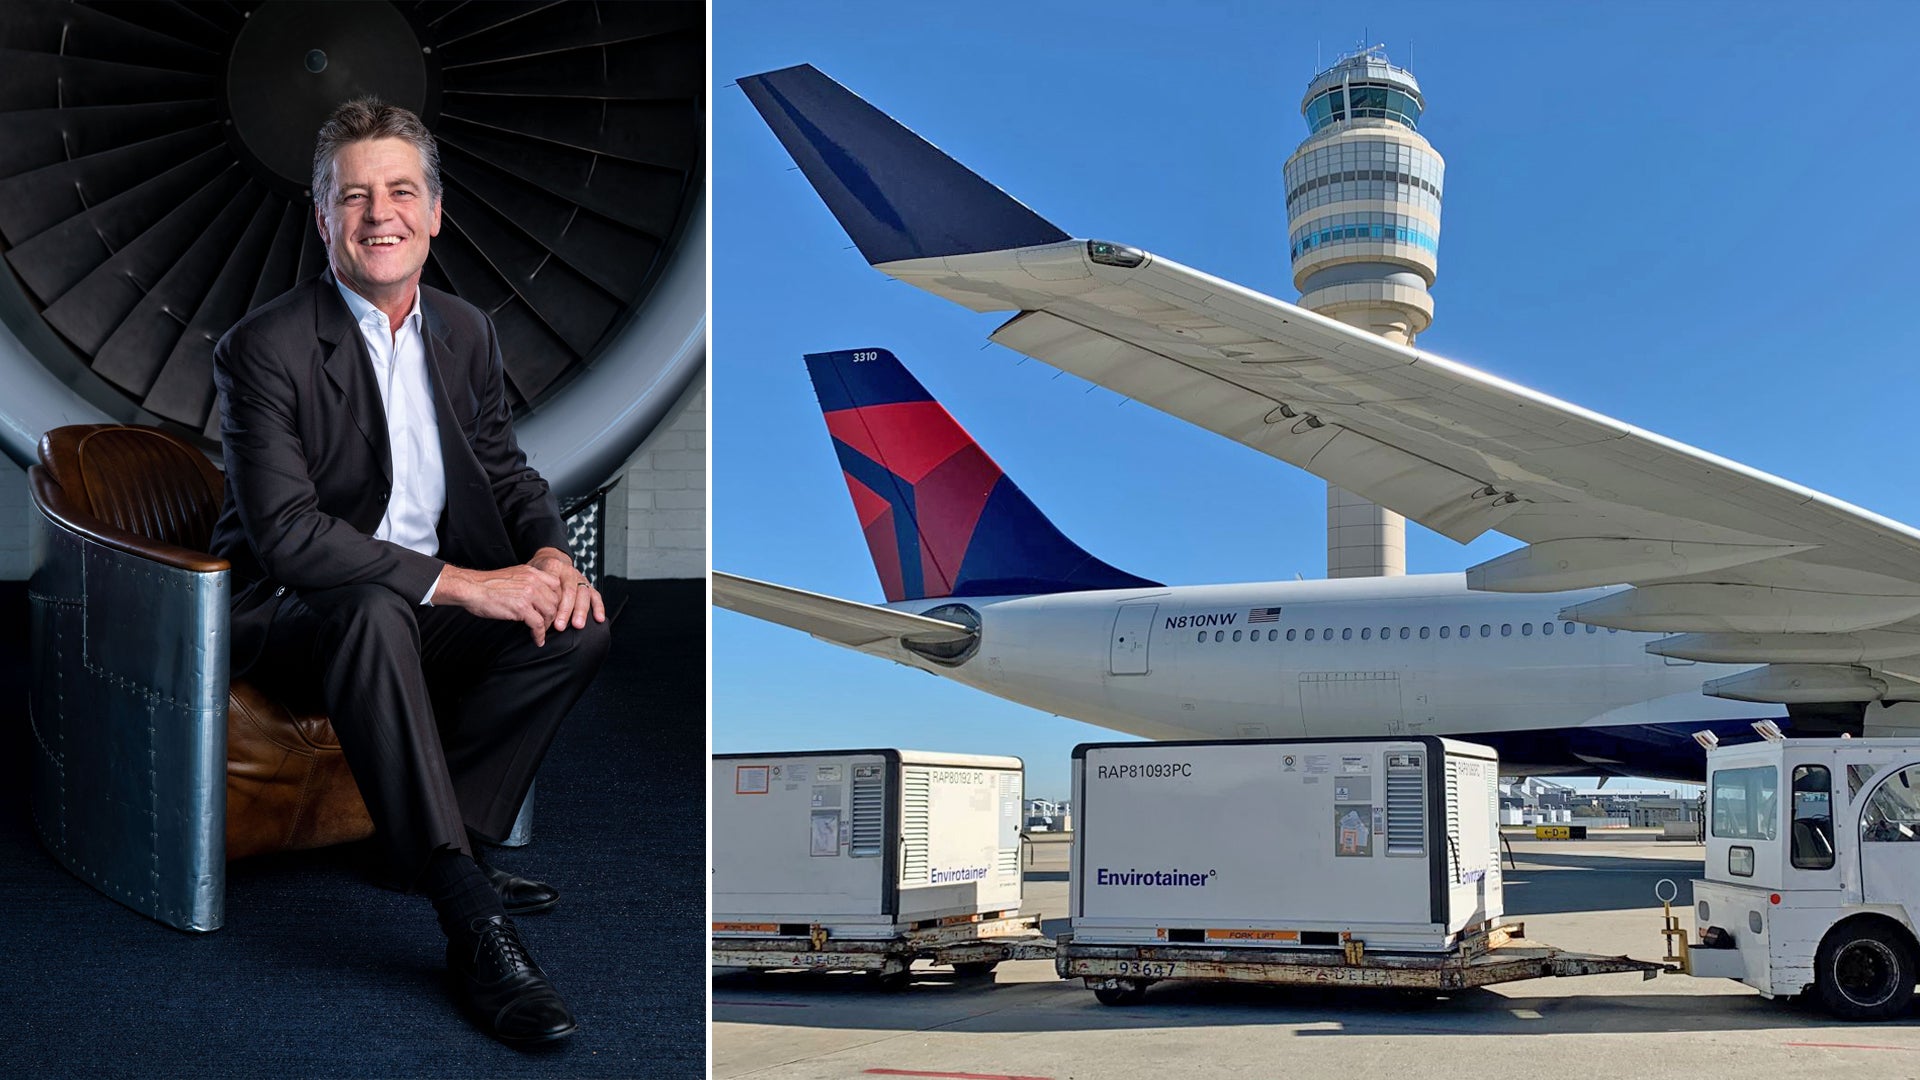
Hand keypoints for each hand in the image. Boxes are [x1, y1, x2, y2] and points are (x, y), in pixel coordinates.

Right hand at [436, 563, 563, 644]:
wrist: (472, 588)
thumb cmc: (487, 585)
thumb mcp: (513, 576)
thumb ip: (527, 582)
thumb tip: (536, 595)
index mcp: (532, 572)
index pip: (556, 585)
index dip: (557, 598)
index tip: (553, 609)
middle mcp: (533, 581)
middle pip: (555, 600)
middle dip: (553, 614)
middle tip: (547, 623)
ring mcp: (529, 594)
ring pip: (550, 613)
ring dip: (547, 625)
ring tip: (541, 632)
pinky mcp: (522, 608)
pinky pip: (538, 624)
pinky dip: (539, 634)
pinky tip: (537, 640)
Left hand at [530, 546, 606, 632]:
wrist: (551, 558)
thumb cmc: (539, 570)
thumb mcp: (530, 573)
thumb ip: (532, 587)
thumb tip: (531, 610)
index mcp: (553, 565)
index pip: (554, 584)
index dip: (551, 601)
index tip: (545, 616)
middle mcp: (569, 571)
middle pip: (569, 590)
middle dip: (565, 610)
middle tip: (560, 625)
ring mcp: (580, 577)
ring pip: (583, 593)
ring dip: (581, 611)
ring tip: (577, 625)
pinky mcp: (587, 584)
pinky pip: (595, 595)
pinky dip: (598, 607)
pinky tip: (598, 618)